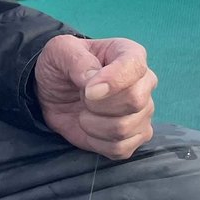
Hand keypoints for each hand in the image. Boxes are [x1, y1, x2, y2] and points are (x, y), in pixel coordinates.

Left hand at [34, 35, 156, 160]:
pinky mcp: (135, 136)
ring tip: (84, 112)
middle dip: (97, 104)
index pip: (134, 67)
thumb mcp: (60, 51)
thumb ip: (77, 61)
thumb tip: (95, 85)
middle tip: (82, 97)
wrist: (55, 94)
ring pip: (125, 128)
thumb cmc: (62, 66)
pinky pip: (121, 148)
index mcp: (130, 53)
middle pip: (135, 100)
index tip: (87, 90)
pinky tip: (90, 129)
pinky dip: (97, 142)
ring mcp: (143, 112)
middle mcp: (144, 82)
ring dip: (93, 124)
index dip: (111, 81)